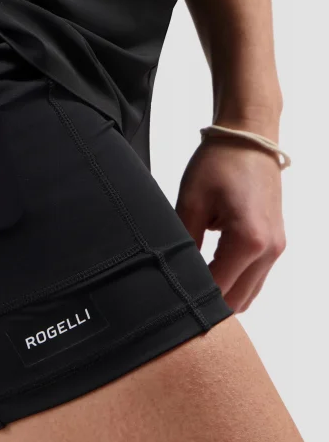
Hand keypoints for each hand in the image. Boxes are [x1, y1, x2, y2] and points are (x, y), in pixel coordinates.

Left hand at [175, 135, 285, 312]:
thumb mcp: (190, 202)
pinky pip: (254, 277)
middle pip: (236, 301)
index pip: (218, 290)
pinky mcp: (275, 242)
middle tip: (175, 294)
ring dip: (222, 293)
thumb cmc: (219, 163)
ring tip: (189, 282)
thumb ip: (183, 243)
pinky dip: (233, 280)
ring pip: (248, 293)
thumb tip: (173, 274)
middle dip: (207, 303)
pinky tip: (207, 269)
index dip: (191, 299)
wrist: (249, 138)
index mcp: (249, 241)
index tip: (166, 298)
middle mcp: (269, 250)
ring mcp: (276, 248)